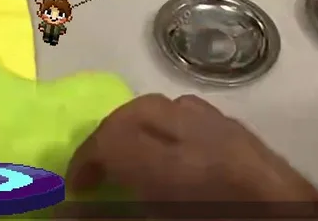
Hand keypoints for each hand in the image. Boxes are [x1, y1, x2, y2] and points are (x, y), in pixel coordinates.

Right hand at [67, 95, 317, 213]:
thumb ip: (114, 218)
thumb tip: (68, 211)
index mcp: (178, 166)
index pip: (112, 139)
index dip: (84, 161)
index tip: (77, 191)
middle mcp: (203, 136)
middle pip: (138, 113)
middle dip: (110, 139)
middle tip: (99, 175)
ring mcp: (231, 133)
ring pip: (172, 108)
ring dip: (142, 130)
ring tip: (134, 166)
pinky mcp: (250, 141)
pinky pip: (200, 118)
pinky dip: (174, 130)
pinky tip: (177, 163)